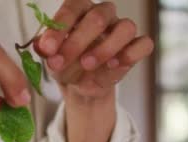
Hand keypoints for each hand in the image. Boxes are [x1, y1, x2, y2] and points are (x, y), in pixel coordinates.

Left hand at [35, 1, 153, 97]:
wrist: (80, 87)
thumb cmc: (65, 63)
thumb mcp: (50, 57)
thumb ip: (46, 49)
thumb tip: (43, 45)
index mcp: (80, 10)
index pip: (72, 8)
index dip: (59, 28)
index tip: (47, 49)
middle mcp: (103, 14)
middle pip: (97, 17)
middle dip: (76, 42)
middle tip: (59, 62)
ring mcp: (122, 29)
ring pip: (126, 27)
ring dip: (104, 48)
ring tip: (87, 65)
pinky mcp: (136, 47)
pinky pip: (143, 44)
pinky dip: (130, 54)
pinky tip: (113, 65)